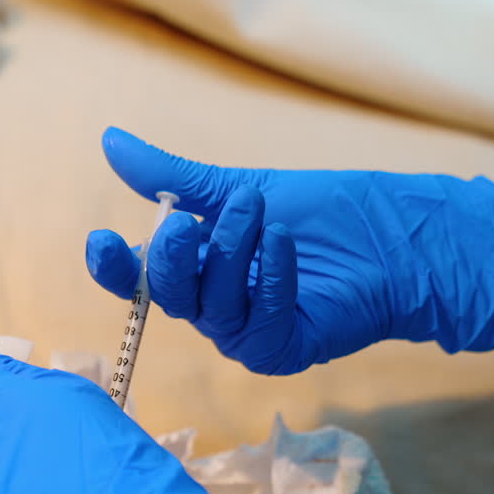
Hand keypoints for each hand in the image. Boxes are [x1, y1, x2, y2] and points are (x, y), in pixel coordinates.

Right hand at [85, 127, 493, 374]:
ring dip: (231, 255)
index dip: (117, 266)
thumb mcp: (237, 187)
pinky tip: (284, 241)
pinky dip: (268, 278)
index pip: (140, 277)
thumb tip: (112, 141)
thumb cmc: (324, 214)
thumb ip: (174, 178)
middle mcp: (213, 306)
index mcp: (197, 269)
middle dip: (175, 257)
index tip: (101, 239)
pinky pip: (256, 322)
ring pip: (209, 308)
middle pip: (168, 296)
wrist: (393, 234)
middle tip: (190, 221)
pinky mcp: (280, 351)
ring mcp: (245, 333)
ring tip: (259, 211)